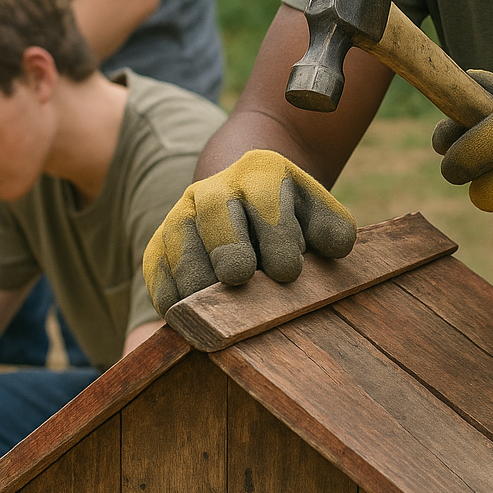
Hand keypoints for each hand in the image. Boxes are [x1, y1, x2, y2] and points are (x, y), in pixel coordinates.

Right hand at [143, 148, 356, 315]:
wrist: (246, 201)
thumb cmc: (291, 220)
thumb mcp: (316, 212)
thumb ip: (331, 227)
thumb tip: (336, 248)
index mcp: (259, 173)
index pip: (267, 200)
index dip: (277, 236)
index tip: (288, 272)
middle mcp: (213, 189)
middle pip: (215, 213)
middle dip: (228, 246)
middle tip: (239, 277)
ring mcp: (181, 215)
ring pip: (179, 242)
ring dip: (195, 277)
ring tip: (214, 310)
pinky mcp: (159, 245)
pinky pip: (156, 269)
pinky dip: (169, 295)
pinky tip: (186, 319)